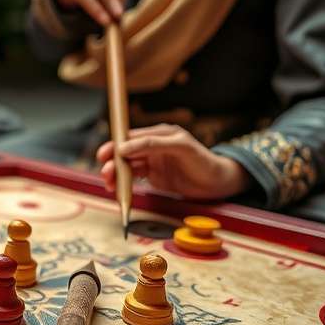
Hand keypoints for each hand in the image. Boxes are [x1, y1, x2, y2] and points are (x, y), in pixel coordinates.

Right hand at [95, 124, 251, 198]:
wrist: (219, 184)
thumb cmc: (204, 161)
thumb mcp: (180, 147)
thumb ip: (153, 145)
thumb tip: (125, 147)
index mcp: (160, 134)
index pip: (131, 137)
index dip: (115, 145)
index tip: (105, 154)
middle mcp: (154, 147)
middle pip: (126, 153)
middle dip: (113, 162)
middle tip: (106, 173)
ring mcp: (154, 162)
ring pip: (127, 166)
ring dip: (116, 175)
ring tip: (110, 184)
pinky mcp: (155, 177)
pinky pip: (134, 178)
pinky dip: (124, 184)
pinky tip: (119, 189)